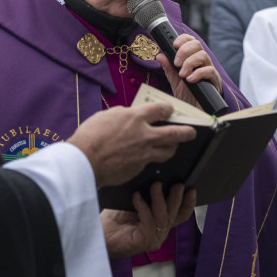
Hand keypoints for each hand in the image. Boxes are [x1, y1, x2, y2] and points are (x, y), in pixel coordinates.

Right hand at [67, 102, 196, 187]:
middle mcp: (144, 135)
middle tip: (192, 131)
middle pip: (175, 132)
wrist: (84, 161)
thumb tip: (131, 115)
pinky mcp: (139, 167)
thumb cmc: (90, 136)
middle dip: (187, 131)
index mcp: (135, 117)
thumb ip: (124, 115)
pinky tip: (147, 157)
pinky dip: (151, 158)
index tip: (169, 110)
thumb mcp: (107, 116)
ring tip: (172, 146)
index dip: (168, 109)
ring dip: (172, 147)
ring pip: (168, 151)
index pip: (161, 109)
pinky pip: (151, 162)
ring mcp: (144, 153)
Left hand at [102, 183, 196, 257]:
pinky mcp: (144, 242)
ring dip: (159, 199)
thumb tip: (158, 178)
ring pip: (163, 217)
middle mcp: (160, 233)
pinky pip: (149, 221)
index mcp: (160, 224)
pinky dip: (143, 207)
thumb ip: (148, 196)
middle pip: (175, 215)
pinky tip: (136, 197)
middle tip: (177, 184)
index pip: (180, 215)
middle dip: (177, 198)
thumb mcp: (134, 203)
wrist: (98, 234)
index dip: (188, 203)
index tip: (191, 189)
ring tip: (155, 186)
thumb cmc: (113, 219)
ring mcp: (153, 239)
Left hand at [156, 34, 222, 107]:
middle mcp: (202, 62)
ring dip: (189, 63)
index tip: (174, 45)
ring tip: (182, 75)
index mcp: (193, 59)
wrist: (197, 112)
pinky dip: (198, 73)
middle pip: (197, 44)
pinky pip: (209, 71)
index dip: (183, 39)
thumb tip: (160, 55)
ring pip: (203, 55)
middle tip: (176, 63)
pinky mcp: (214, 81)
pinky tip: (190, 80)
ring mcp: (209, 70)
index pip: (190, 41)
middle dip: (184, 51)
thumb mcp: (175, 81)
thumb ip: (169, 68)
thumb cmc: (188, 95)